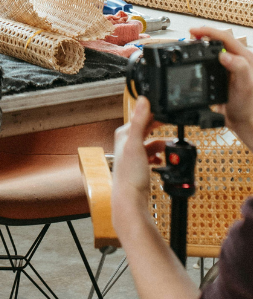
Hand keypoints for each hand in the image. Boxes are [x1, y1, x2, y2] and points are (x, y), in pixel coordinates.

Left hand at [112, 97, 165, 220]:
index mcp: (124, 134)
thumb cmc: (130, 174)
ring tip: (172, 147)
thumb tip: (143, 99)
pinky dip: (159, 156)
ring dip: (162, 144)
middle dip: (160, 127)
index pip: (142, 116)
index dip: (156, 113)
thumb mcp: (136, 144)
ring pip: (151, 142)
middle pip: (147, 128)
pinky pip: (152, 155)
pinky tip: (162, 160)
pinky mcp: (138, 166)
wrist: (129, 199)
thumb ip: (139, 121)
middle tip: (175, 124)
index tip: (170, 110)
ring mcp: (132, 155)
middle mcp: (126, 142)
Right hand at [190, 26, 252, 141]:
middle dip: (203, 35)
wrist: (243, 120)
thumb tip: (224, 55)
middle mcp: (237, 60)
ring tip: (191, 44)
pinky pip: (210, 60)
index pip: (225, 38)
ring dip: (202, 44)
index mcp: (245, 58)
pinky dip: (201, 56)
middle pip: (219, 40)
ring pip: (214, 49)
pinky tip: (195, 58)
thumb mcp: (244, 86)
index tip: (194, 32)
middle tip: (190, 36)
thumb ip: (239, 68)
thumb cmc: (247, 105)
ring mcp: (229, 67)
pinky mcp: (222, 74)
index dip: (209, 32)